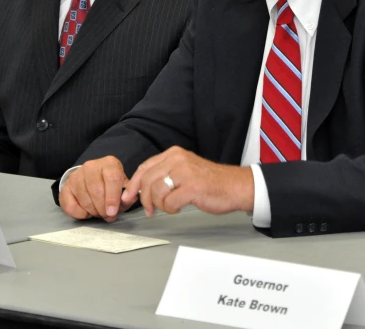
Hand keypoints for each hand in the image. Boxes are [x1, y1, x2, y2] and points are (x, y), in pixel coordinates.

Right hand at [59, 156, 130, 222]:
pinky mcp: (66, 186)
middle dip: (103, 209)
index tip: (113, 212)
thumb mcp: (122, 186)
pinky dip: (80, 214)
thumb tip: (129, 199)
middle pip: (97, 191)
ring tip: (99, 212)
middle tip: (108, 216)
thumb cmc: (111, 184)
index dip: (113, 198)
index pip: (112, 178)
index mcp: (109, 163)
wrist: (90, 178)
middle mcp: (91, 166)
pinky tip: (86, 211)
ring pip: (85, 200)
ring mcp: (77, 175)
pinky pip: (71, 206)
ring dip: (93, 212)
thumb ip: (128, 194)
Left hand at [121, 147, 254, 216]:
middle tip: (150, 210)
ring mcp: (185, 172)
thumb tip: (140, 187)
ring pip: (156, 192)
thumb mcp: (184, 169)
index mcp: (174, 154)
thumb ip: (164, 173)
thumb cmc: (210, 182)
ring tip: (170, 207)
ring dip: (160, 205)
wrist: (236, 186)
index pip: (144, 167)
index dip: (134, 184)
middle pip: (147, 180)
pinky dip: (171, 209)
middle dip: (144, 199)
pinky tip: (179, 207)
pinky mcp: (192, 187)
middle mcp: (178, 159)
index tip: (128, 196)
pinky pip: (169, 202)